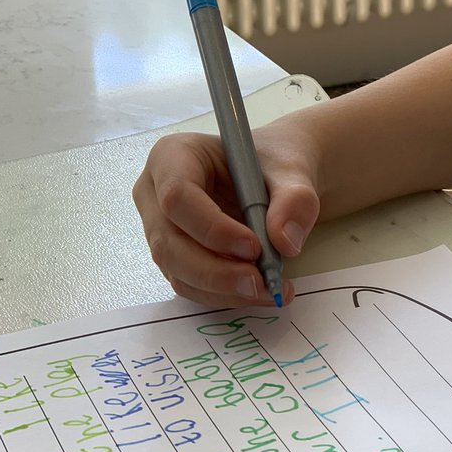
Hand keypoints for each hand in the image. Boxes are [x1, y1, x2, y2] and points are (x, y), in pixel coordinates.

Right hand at [132, 123, 320, 306]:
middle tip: (260, 282)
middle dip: (215, 271)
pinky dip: (226, 295)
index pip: (178, 196)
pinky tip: (259, 291)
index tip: (254, 246)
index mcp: (173, 156)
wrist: (275, 179)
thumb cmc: (273, 164)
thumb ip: (295, 200)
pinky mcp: (176, 257)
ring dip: (223, 289)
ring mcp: (161, 229)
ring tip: (268, 289)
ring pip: (178, 271)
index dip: (212, 228)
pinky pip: (191, 285)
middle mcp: (156, 194)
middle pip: (169, 242)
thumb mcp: (293, 171)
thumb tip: (285, 241)